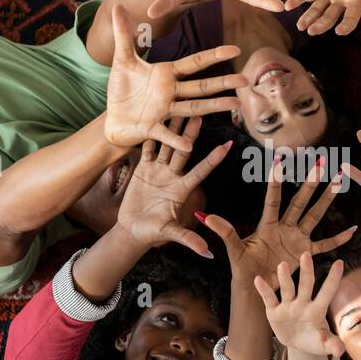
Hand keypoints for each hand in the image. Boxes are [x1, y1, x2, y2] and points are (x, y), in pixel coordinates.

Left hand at [105, 3, 245, 151]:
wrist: (112, 119)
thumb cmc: (122, 90)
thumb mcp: (121, 60)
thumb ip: (123, 34)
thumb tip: (120, 6)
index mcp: (166, 74)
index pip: (194, 63)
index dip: (214, 56)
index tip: (234, 49)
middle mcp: (171, 93)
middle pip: (201, 87)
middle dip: (222, 83)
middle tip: (245, 80)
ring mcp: (164, 112)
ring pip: (193, 109)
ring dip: (214, 107)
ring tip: (235, 105)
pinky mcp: (152, 128)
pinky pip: (166, 134)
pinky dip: (176, 140)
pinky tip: (187, 146)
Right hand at [115, 118, 230, 257]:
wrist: (133, 231)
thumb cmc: (153, 233)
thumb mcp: (170, 234)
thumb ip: (188, 240)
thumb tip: (208, 253)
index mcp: (182, 189)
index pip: (201, 170)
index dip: (213, 158)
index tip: (227, 145)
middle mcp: (172, 176)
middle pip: (184, 150)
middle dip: (191, 132)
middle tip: (200, 111)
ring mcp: (158, 170)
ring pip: (167, 144)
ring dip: (171, 127)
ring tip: (176, 106)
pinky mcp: (142, 169)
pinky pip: (146, 148)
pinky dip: (148, 134)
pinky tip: (151, 117)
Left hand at [202, 157, 355, 286]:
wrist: (256, 289)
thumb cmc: (243, 269)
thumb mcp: (234, 251)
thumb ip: (225, 232)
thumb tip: (206, 217)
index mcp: (267, 225)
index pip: (273, 200)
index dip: (276, 182)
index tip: (279, 161)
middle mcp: (285, 227)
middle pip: (300, 201)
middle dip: (311, 183)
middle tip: (321, 162)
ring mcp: (297, 239)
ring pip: (315, 215)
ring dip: (327, 199)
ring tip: (339, 180)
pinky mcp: (306, 253)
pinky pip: (325, 245)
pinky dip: (339, 239)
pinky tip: (353, 229)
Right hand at [254, 252, 345, 356]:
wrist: (298, 344)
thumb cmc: (314, 340)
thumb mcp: (323, 344)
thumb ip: (332, 345)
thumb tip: (340, 351)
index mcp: (317, 310)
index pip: (327, 292)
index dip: (333, 279)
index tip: (340, 262)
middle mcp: (303, 303)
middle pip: (306, 285)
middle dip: (306, 271)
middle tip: (306, 254)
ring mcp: (288, 306)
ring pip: (287, 289)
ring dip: (285, 278)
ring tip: (282, 265)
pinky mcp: (274, 311)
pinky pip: (269, 299)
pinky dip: (264, 290)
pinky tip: (258, 279)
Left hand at [289, 0, 360, 35]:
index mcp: (356, 2)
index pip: (351, 18)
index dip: (346, 25)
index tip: (340, 31)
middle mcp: (341, 1)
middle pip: (330, 16)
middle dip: (321, 24)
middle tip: (312, 32)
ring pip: (316, 7)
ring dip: (308, 16)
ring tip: (300, 26)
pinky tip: (287, 6)